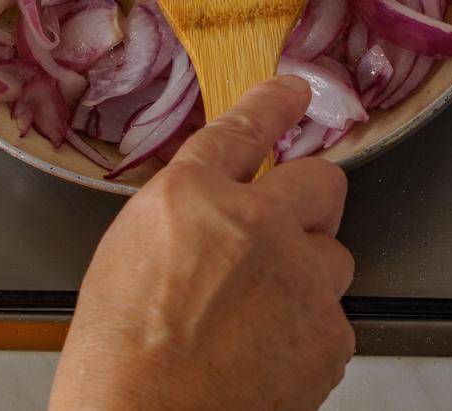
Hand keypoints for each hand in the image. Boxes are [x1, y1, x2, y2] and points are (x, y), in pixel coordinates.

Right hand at [52, 76, 354, 410]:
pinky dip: (308, 337)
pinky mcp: (329, 331)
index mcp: (191, 195)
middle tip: (293, 228)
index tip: (295, 92)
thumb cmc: (118, 360)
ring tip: (258, 320)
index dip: (276, 102)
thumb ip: (183, 216)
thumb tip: (217, 211)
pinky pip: (332, 320)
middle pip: (321, 181)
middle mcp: (254, 221)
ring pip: (332, 257)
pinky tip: (266, 359)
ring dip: (307, 278)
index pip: (245, 125)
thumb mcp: (127, 255)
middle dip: (313, 200)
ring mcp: (299, 276)